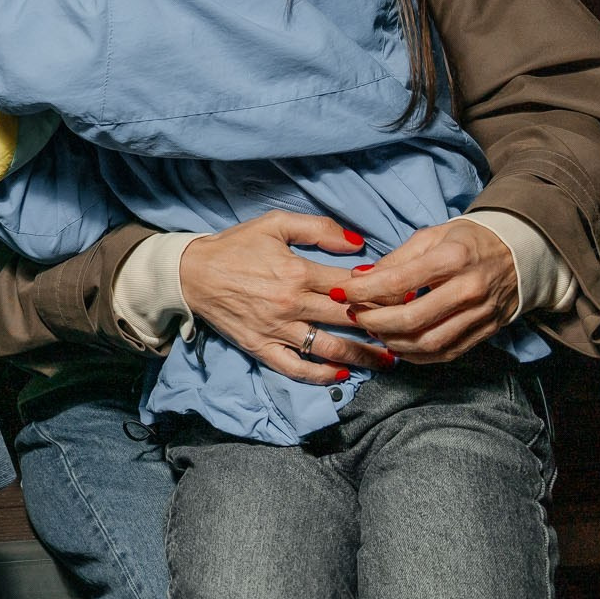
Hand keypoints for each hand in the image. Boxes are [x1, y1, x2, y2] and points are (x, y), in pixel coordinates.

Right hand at [178, 212, 392, 383]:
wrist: (191, 272)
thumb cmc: (234, 245)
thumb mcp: (274, 223)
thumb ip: (317, 228)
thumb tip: (357, 245)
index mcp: (297, 272)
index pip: (351, 287)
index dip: (383, 293)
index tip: (406, 298)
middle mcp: (291, 304)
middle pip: (348, 320)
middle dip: (383, 327)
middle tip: (409, 331)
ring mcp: (276, 329)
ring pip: (329, 348)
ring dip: (362, 356)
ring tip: (388, 360)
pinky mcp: (260, 347)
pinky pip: (295, 367)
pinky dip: (319, 374)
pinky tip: (340, 375)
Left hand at [345, 218, 519, 363]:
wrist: (520, 252)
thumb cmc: (468, 241)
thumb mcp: (431, 237)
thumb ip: (395, 259)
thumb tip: (359, 278)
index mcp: (453, 258)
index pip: (398, 281)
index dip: (363, 291)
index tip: (341, 293)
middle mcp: (469, 288)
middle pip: (412, 318)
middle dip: (374, 321)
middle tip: (354, 316)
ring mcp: (481, 314)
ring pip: (429, 342)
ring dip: (393, 342)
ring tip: (374, 330)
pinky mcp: (486, 331)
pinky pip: (447, 352)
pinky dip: (418, 355)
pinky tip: (398, 345)